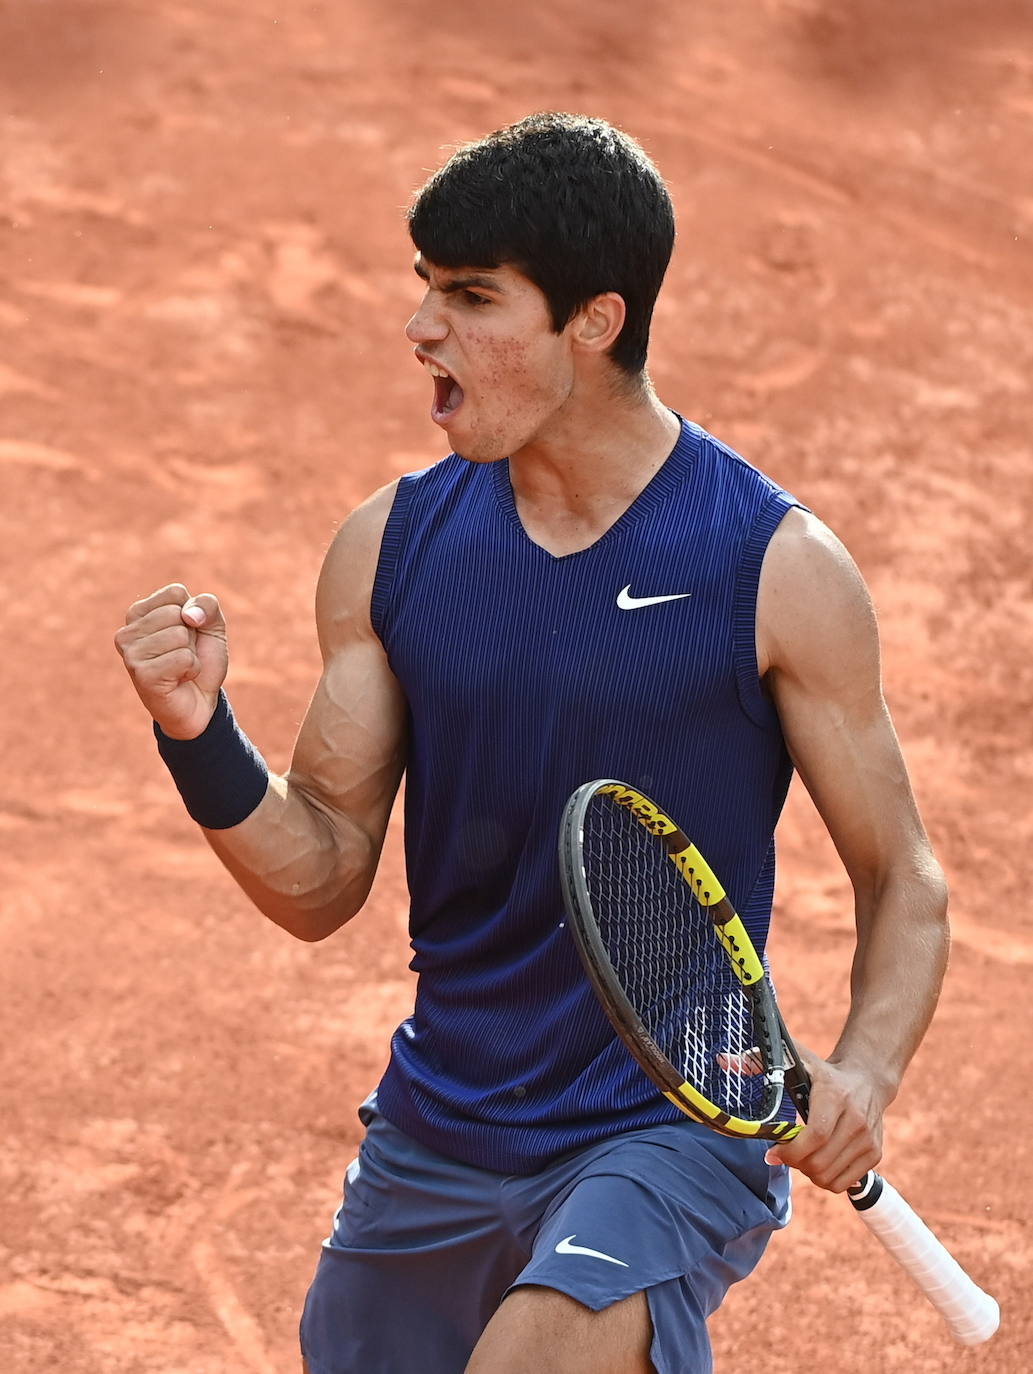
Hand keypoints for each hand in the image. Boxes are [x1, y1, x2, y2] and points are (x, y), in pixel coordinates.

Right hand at [115, 583, 227, 739]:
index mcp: (138, 613)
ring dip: (191, 654)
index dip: (193, 615)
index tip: (185, 635)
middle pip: (177, 613)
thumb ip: (207, 605)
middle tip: (182, 655)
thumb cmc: (200, 660)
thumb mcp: (211, 626)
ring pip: (179, 634)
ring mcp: (130, 654)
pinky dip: (191, 669)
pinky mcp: (141, 674)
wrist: (200, 702)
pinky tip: (179, 680)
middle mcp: (127, 632)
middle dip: (191, 636)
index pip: (175, 592)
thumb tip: (188, 615)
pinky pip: (183, 657)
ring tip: (179, 668)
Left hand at [766, 1048, 888, 1192]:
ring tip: (803, 1157)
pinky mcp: (875, 1153)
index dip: (791, 1151)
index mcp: (835, 1096)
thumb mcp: (798, 1060)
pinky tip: (819, 1163)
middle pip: (820, 1161)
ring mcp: (868, 1139)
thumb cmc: (825, 1073)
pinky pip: (844, 1184)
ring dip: (809, 1174)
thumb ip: (763, 1062)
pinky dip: (826, 1180)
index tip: (772, 1153)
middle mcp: (856, 1119)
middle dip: (795, 1164)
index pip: (815, 1135)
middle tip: (786, 1154)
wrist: (867, 1079)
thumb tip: (728, 1063)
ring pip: (830, 1178)